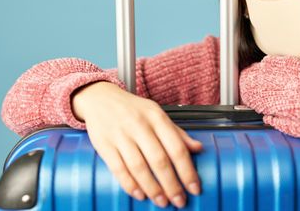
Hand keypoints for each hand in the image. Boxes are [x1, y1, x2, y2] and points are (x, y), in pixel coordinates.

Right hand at [72, 81, 202, 207]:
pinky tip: (140, 194)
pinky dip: (130, 185)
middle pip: (159, 160)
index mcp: (157, 117)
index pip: (176, 147)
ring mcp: (121, 135)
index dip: (187, 171)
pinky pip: (118, 169)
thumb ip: (177, 133)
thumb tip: (198, 148)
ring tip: (162, 201)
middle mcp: (140, 125)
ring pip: (139, 167)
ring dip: (153, 188)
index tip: (194, 187)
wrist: (101, 98)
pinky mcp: (104, 145)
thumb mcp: (157, 114)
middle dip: (172, 185)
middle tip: (179, 201)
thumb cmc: (133, 109)